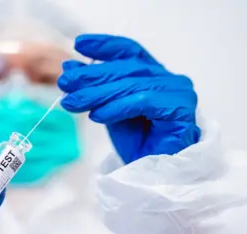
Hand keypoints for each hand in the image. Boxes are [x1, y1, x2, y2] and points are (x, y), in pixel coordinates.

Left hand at [58, 34, 199, 162]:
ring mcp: (178, 92)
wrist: (153, 175)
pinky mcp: (181, 109)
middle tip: (65, 83)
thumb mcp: (107, 110)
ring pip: (132, 85)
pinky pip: (143, 102)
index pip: (129, 52)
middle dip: (92, 75)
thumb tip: (69, 67)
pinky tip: (96, 115)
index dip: (104, 46)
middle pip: (126, 69)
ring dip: (98, 94)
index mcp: (154, 75)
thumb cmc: (135, 143)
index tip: (79, 44)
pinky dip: (116, 107)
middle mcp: (169, 79)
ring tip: (73, 102)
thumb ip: (94, 89)